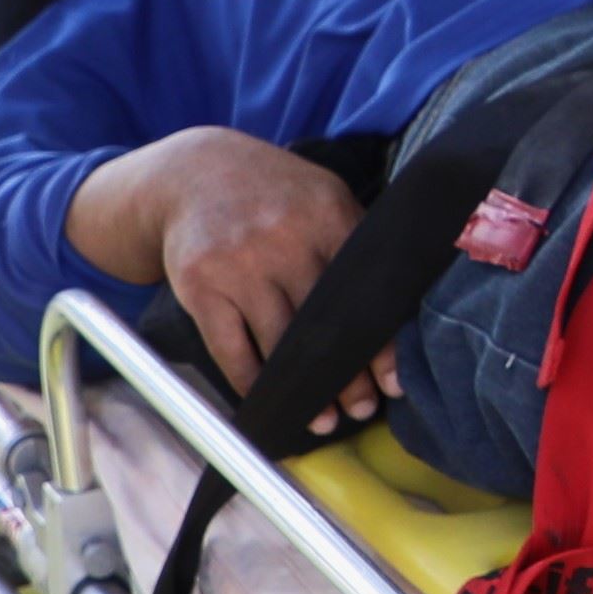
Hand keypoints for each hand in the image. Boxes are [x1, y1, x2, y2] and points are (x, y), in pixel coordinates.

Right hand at [85, 130, 392, 418]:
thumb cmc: (272, 195)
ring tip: (322, 420)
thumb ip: (357, 241)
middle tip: (362, 410)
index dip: (381, 344)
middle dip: (346, 377)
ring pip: (280, 346)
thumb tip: (400, 306)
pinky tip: (271, 399)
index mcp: (327, 214)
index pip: (363, 292)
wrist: (192, 173)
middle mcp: (284, 239)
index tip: (394, 384)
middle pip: (325, 326)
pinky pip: (231, 350)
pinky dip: (252, 383)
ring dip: (304, 391)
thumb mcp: (323, 196)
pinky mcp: (201, 287)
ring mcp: (239, 264)